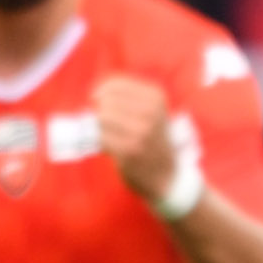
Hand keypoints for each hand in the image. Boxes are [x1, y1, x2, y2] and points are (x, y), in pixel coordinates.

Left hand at [93, 75, 177, 203]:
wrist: (168, 176)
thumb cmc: (154, 140)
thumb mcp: (153, 112)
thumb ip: (127, 98)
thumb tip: (95, 95)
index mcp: (156, 99)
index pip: (115, 85)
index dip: (101, 92)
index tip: (99, 101)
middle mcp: (150, 113)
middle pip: (106, 100)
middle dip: (100, 110)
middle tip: (105, 122)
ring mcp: (140, 132)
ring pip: (102, 117)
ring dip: (99, 127)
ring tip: (108, 134)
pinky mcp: (129, 151)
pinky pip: (101, 138)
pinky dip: (101, 141)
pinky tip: (109, 147)